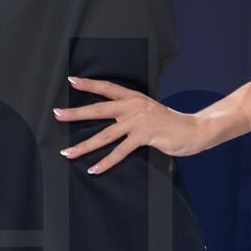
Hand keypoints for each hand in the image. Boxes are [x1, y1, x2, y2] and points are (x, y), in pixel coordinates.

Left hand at [52, 75, 205, 173]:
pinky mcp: (145, 136)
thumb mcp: (148, 111)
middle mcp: (133, 106)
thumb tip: (112, 119)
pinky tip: (94, 169)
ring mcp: (139, 121)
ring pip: (105, 135)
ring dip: (84, 146)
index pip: (107, 87)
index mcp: (134, 97)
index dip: (89, 84)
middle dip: (75, 113)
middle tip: (56, 114)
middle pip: (99, 109)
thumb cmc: (169, 122)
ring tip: (68, 153)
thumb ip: (131, 112)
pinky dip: (106, 162)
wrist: (193, 129)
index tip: (71, 81)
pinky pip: (121, 151)